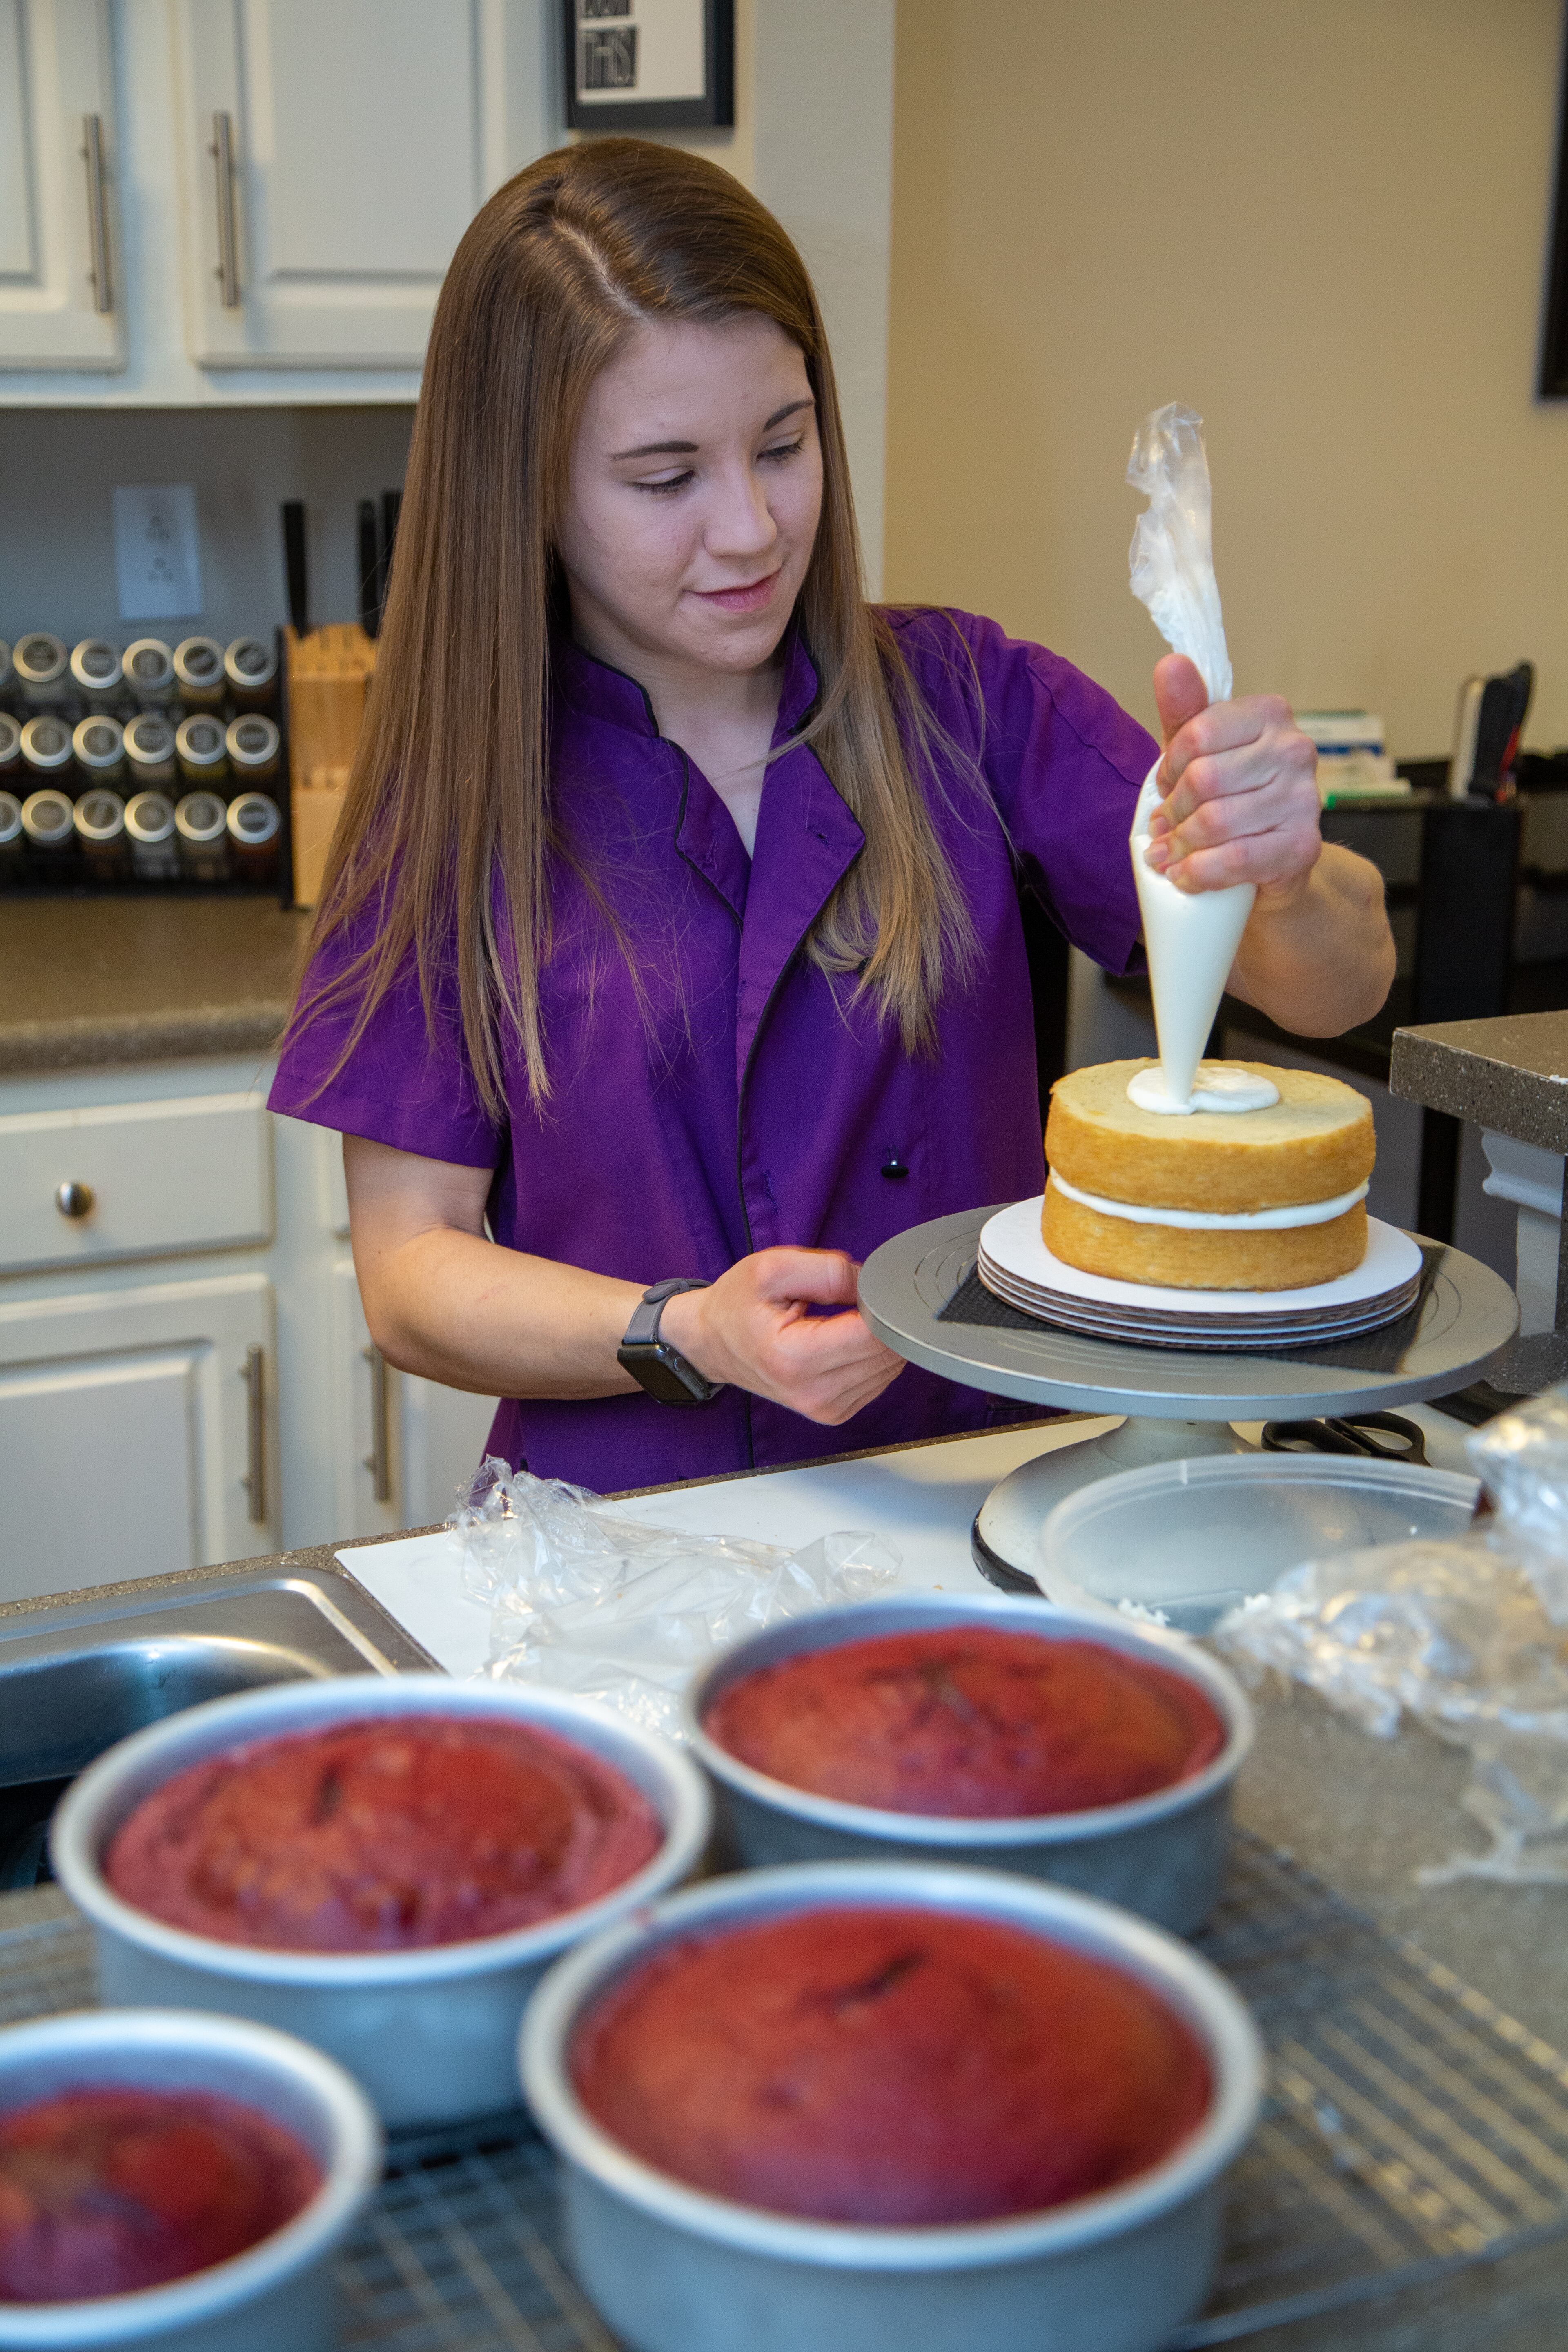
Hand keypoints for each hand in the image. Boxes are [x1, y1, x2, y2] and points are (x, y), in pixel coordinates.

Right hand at [658, 1248, 904, 1425]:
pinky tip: (846, 1340)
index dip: (881, 1303)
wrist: (712, 1342)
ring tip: (842, 1320)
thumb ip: (829, 1270)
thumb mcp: (773, 1268)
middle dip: (881, 1318)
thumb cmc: (737, 1304)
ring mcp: (826, 1408)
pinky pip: (880, 1380)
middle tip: (851, 1299)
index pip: (873, 1335)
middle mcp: (813, 1393)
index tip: (864, 1287)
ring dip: (878, 1338)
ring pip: (890, 1368)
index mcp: (794, 1359)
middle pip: (887, 1353)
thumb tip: (873, 1285)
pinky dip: (872, 1355)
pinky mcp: (836, 1412)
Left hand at [1143, 654, 1321, 905]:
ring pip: (1214, 822)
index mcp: (1270, 714)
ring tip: (1169, 854)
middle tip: (1163, 828)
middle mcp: (1295, 749)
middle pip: (1202, 780)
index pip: (1195, 735)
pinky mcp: (1303, 846)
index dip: (1169, 770)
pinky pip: (1233, 858)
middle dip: (1172, 811)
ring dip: (1180, 846)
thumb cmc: (1234, 800)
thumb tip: (1171, 663)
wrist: (1276, 862)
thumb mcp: (1203, 754)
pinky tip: (1185, 876)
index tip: (1165, 788)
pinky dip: (1198, 873)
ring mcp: (1305, 798)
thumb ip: (1186, 712)